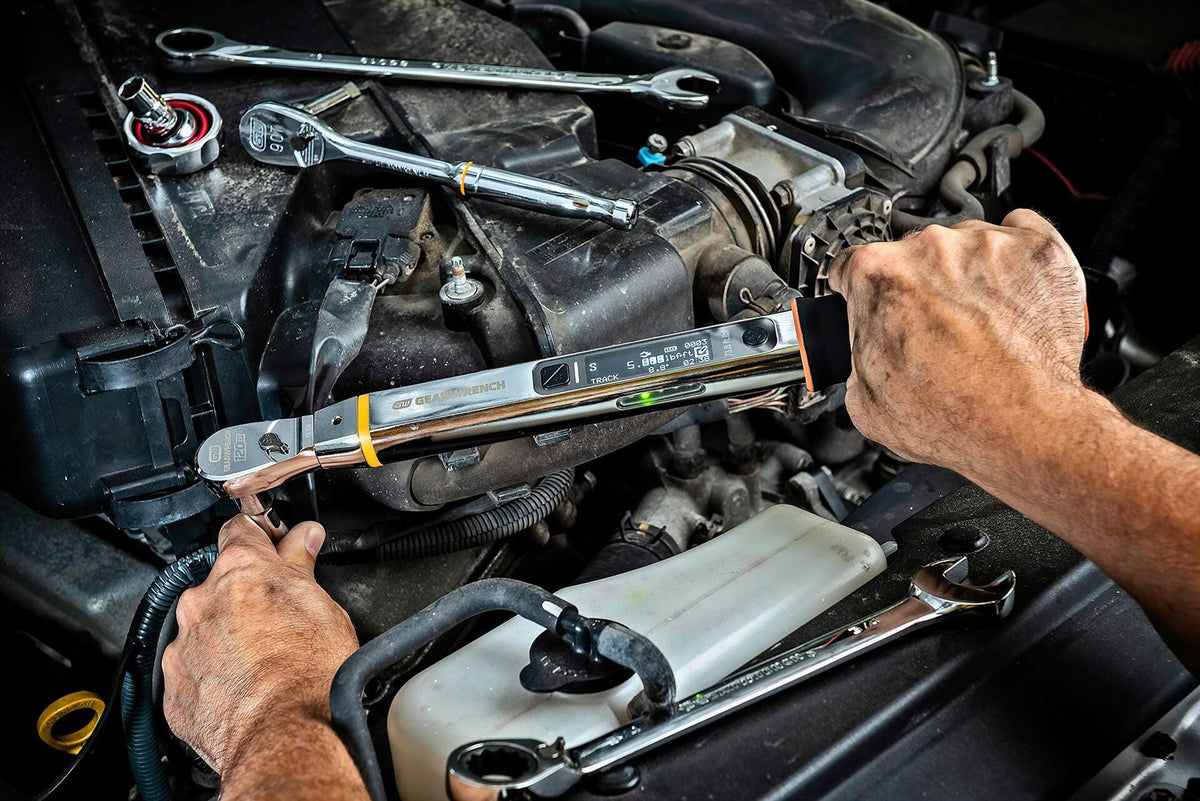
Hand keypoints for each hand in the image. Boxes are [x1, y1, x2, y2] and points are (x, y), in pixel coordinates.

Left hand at [163, 517, 358, 773]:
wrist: (287, 735)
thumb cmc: (309, 673)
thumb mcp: (322, 605)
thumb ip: (301, 564)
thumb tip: (303, 539)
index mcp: (240, 571)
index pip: (240, 530)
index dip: (260, 537)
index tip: (272, 546)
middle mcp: (202, 601)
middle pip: (220, 582)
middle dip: (244, 595)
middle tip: (277, 617)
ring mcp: (183, 645)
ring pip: (203, 627)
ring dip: (225, 635)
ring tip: (262, 661)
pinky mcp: (174, 687)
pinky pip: (191, 669)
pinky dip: (211, 674)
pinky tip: (243, 686)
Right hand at [828, 210, 1087, 473]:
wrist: (1024, 426)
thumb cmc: (952, 415)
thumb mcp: (864, 401)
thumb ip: (857, 355)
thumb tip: (867, 350)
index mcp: (875, 274)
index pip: (852, 267)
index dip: (861, 292)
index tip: (874, 303)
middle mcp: (928, 247)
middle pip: (911, 255)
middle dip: (918, 288)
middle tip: (934, 331)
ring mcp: (985, 243)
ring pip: (964, 246)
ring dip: (966, 276)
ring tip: (979, 324)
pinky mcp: (1037, 249)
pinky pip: (1021, 232)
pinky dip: (1015, 257)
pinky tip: (1010, 293)